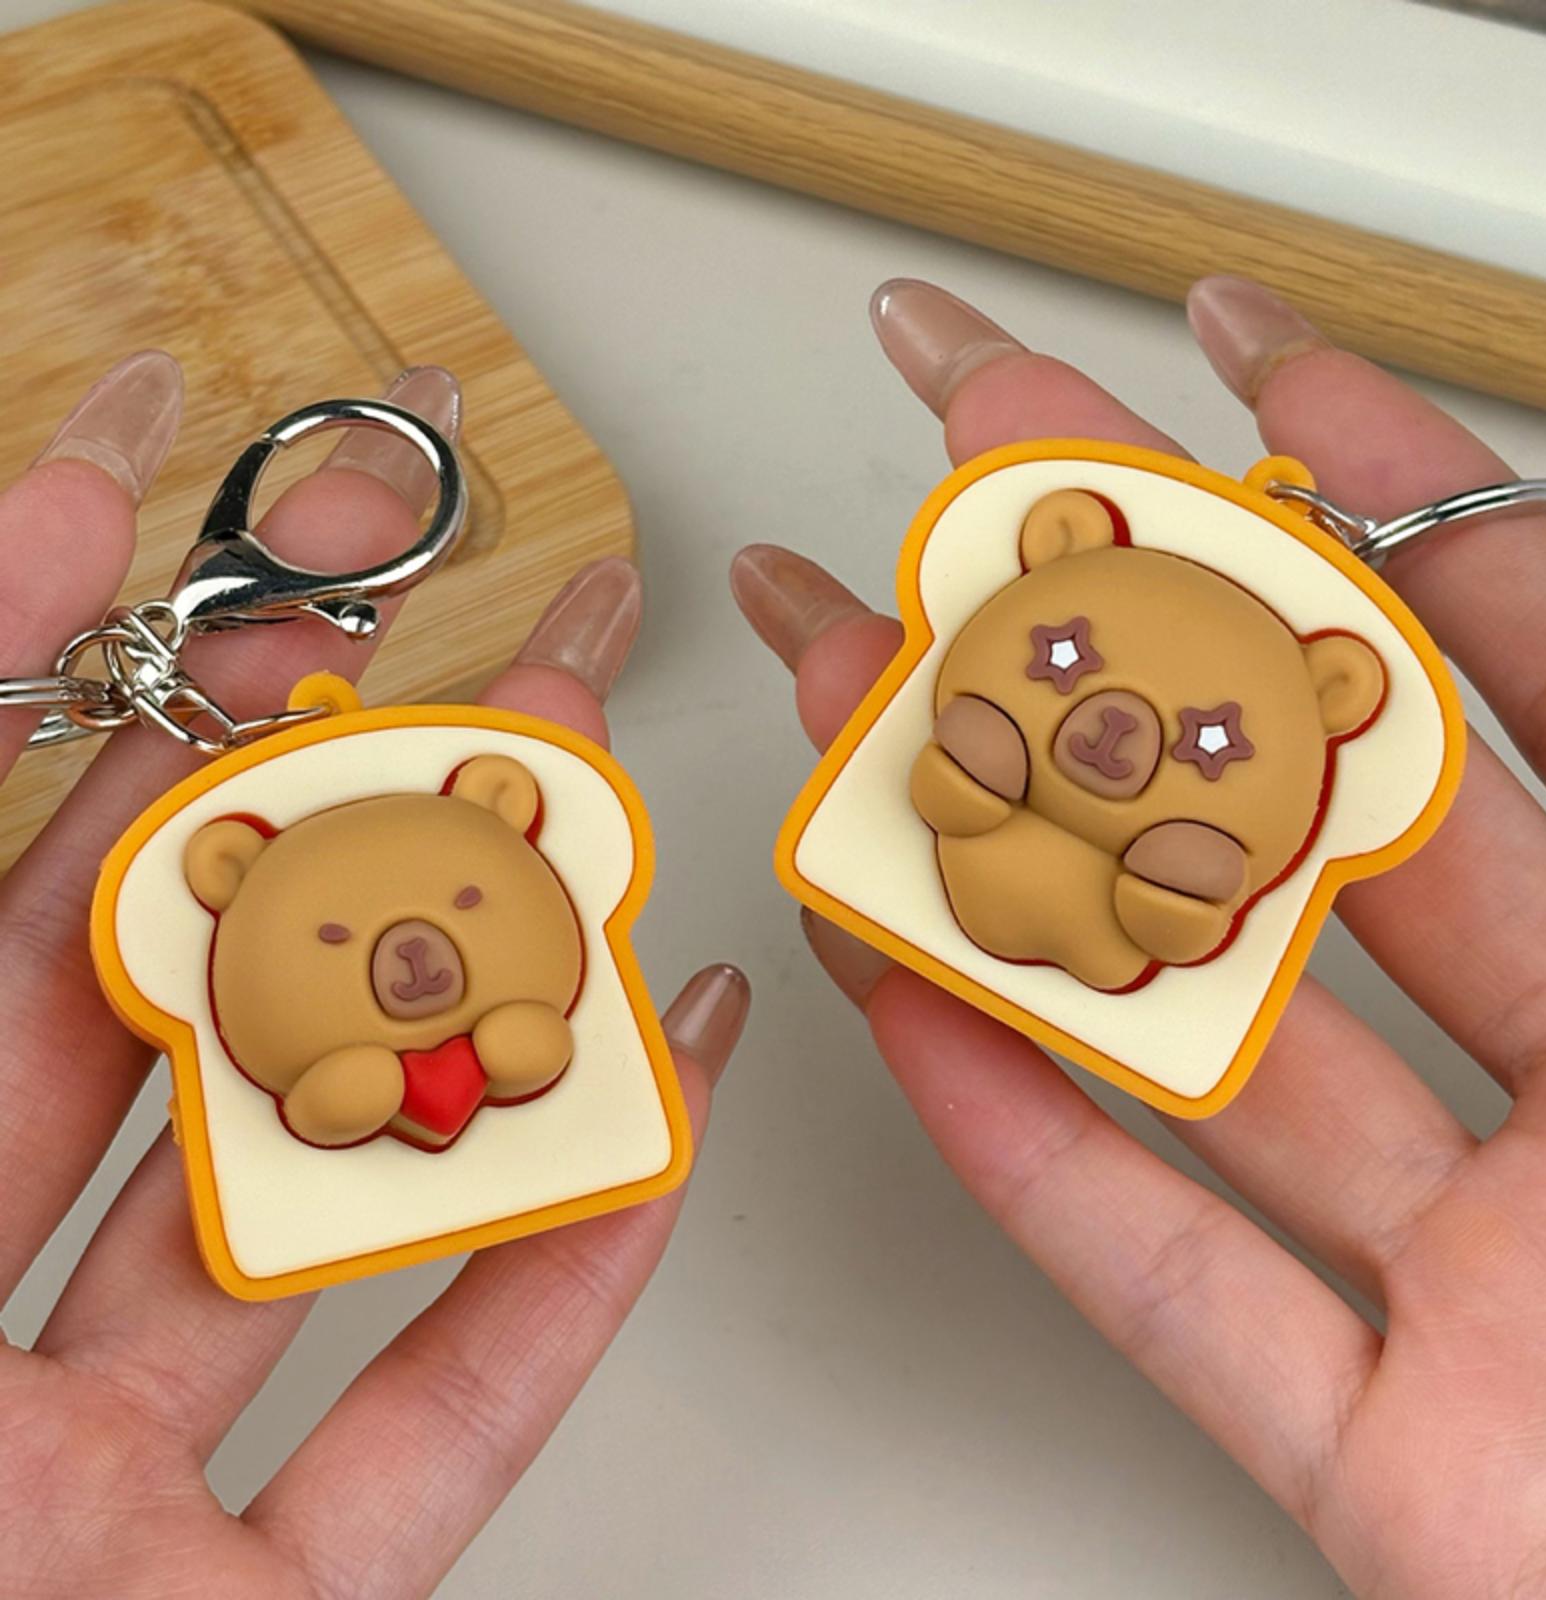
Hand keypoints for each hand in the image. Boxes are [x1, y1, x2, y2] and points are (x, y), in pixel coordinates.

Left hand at [0, 356, 747, 1597]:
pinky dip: (575, 1260)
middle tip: (488, 632)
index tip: (194, 463)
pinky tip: (666, 1085)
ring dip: (494, 1005)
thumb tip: (14, 508)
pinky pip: (452, 1418)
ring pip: (350, 1197)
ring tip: (611, 826)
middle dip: (364, 803)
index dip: (80, 641)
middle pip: (203, 1005)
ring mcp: (130, 1487)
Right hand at [733, 276, 1545, 1598]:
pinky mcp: (1391, 1461)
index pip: (1531, 663)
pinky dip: (1035, 1163)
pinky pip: (1177, 1288)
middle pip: (1309, 832)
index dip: (1386, 492)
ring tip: (873, 734)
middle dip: (1127, 656)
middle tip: (975, 524)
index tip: (1236, 357)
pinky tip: (904, 1016)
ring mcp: (1477, 1281)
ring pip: (1204, 1050)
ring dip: (1026, 893)